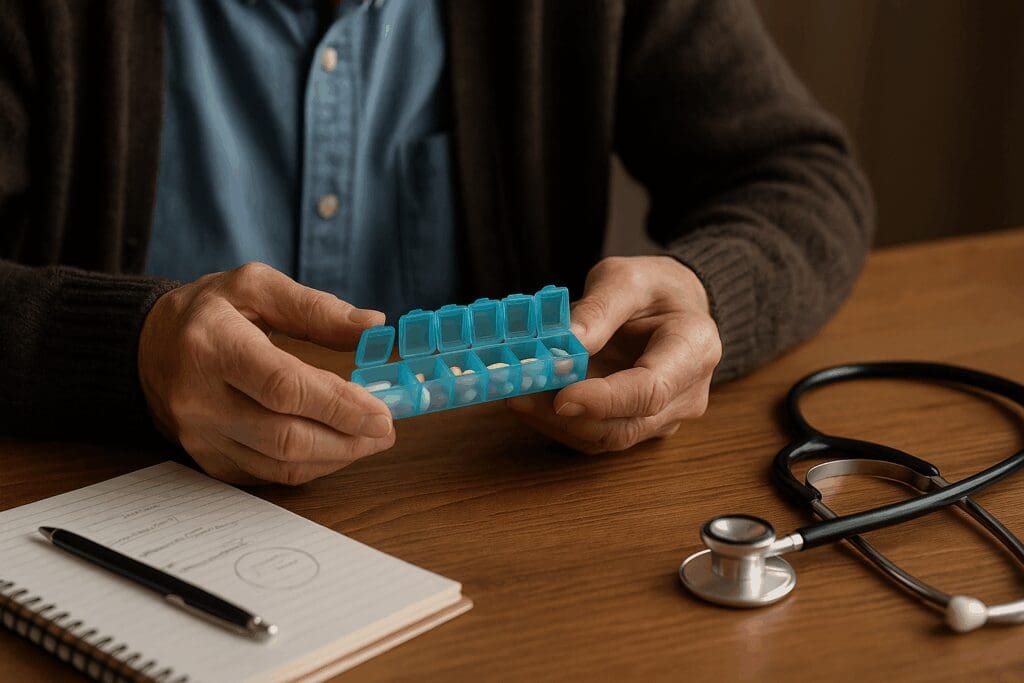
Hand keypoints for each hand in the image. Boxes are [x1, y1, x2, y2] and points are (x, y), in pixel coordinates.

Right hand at [138, 262, 395, 484]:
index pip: (284, 387)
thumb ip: (315, 307)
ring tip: (369, 440)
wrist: (146, 347)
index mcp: (213, 345)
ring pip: (279, 464)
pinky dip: (308, 466)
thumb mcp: (255, 287)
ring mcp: (200, 435)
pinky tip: (333, 448)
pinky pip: (266, 475)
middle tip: (385, 429)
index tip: (380, 412)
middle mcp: (200, 397)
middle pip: (285, 435)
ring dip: (335, 457)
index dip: (338, 405)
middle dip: (347, 438)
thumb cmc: (207, 312)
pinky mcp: (205, 459)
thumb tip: (373, 326)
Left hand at [508, 256, 720, 452]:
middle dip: (566, 417)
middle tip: (519, 393)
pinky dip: (559, 424)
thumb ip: (599, 309)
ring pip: (607, 438)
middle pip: (625, 424)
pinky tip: (530, 400)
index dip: (603, 400)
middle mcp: (686, 393)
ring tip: (517, 394)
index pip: (650, 390)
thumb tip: (565, 342)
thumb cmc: (654, 289)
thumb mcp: (626, 278)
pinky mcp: (638, 425)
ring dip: (556, 423)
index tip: (560, 396)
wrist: (675, 306)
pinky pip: (596, 436)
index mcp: (694, 348)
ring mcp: (665, 416)